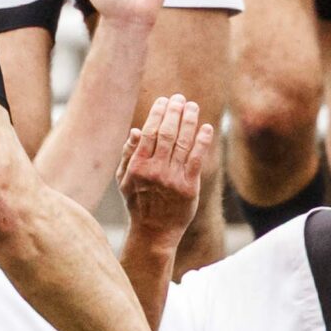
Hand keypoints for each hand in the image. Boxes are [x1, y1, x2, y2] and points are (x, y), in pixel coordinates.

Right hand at [117, 94, 212, 242]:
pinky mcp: (189, 186)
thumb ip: (128, 154)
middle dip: (174, 112)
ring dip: (189, 121)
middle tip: (180, 98)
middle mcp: (155, 170)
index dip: (157, 113)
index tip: (164, 100)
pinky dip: (202, 141)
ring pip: (183, 143)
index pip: (149, 132)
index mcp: (138, 166)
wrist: (154, 232)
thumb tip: (135, 130)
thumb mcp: (124, 180)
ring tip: (193, 106)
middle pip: (167, 133)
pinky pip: (197, 159)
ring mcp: (173, 178)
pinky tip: (206, 128)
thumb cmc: (138, 203)